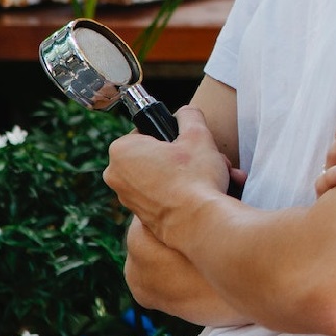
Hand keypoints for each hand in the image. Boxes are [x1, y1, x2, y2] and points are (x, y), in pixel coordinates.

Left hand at [105, 105, 230, 242]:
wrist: (199, 223)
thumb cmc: (195, 178)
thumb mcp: (198, 135)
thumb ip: (190, 116)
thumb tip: (186, 112)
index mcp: (122, 150)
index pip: (150, 132)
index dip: (175, 136)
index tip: (191, 143)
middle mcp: (117, 175)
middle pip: (159, 155)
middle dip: (188, 157)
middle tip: (210, 159)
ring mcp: (127, 199)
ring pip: (164, 175)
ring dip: (192, 174)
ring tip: (219, 177)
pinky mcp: (141, 216)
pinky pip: (164, 195)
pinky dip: (185, 192)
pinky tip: (208, 193)